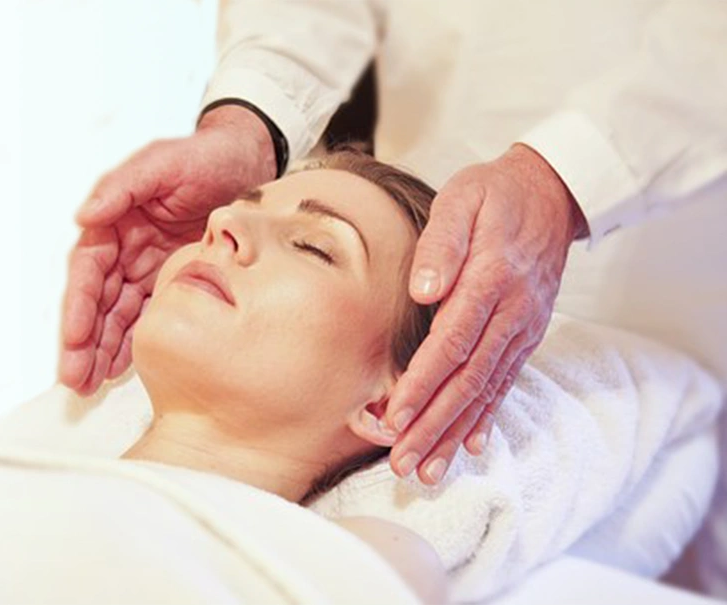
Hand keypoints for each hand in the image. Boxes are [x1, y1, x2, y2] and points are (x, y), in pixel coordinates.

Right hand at [58, 105, 274, 395]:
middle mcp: (124, 248)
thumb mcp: (162, 162)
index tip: (75, 337)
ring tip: (89, 385)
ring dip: (100, 350)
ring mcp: (146, 267)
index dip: (79, 305)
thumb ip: (122, 186)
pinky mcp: (172, 282)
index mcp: (115, 221)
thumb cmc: (204, 156)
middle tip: (75, 378)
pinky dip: (131, 344)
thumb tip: (85, 215)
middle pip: (96, 301)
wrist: (252, 161)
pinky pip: (146, 317)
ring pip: (116, 316)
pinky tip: (118, 370)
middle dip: (82, 341)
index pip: (88, 269)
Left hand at [385, 143, 588, 482]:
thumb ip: (440, 242)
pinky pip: (505, 382)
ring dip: (454, 433)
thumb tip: (423, 289)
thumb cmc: (495, 193)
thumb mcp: (462, 198)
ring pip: (485, 390)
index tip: (396, 416)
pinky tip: (470, 447)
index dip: (423, 383)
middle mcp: (512, 312)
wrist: (551, 192)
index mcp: (491, 279)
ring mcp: (523, 327)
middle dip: (433, 425)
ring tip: (428, 470)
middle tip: (404, 463)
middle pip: (468, 378)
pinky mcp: (526, 334)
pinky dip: (486, 417)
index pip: (452, 341)